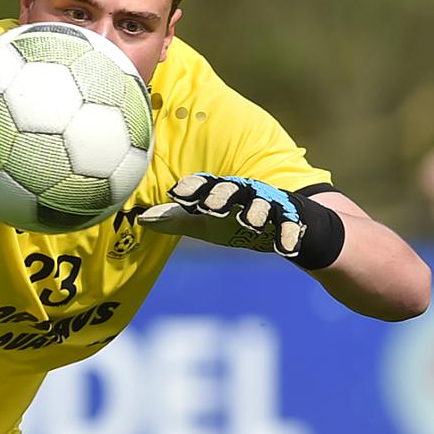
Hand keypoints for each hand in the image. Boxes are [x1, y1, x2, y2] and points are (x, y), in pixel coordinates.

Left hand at [138, 173, 344, 268]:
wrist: (287, 224)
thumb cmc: (237, 220)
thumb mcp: (206, 222)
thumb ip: (176, 220)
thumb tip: (142, 219)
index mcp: (223, 192)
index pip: (206, 185)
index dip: (193, 188)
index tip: (176, 193)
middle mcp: (246, 194)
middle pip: (234, 189)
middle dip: (222, 195)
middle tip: (210, 207)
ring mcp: (270, 206)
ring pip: (263, 205)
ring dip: (256, 212)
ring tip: (249, 222)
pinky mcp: (292, 220)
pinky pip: (291, 228)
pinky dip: (288, 237)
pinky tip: (285, 249)